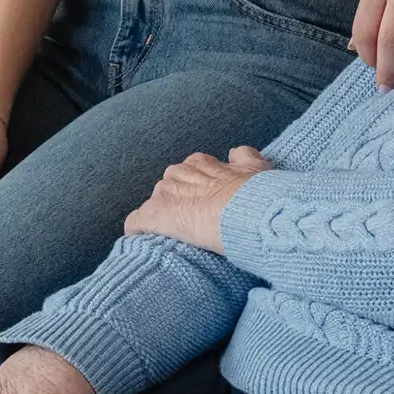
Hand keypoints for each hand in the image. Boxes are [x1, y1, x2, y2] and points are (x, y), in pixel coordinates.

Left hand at [123, 144, 270, 253]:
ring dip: (162, 217)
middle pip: (170, 186)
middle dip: (179, 202)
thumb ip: (245, 157)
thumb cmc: (254, 194)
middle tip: (194, 221)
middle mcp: (179, 173)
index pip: (189, 171)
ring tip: (175, 236)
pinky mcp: (155, 215)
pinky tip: (141, 240)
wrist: (246, 212)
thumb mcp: (256, 168)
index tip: (206, 202)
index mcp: (200, 163)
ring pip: (155, 203)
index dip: (197, 188)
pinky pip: (137, 222)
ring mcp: (165, 194)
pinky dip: (138, 230)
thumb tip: (236, 153)